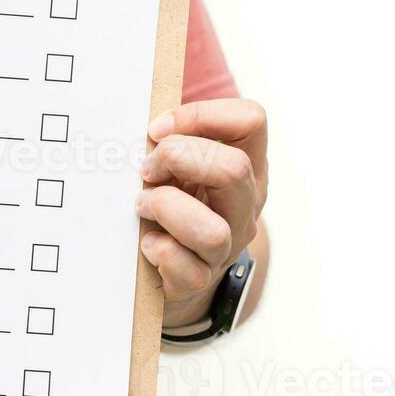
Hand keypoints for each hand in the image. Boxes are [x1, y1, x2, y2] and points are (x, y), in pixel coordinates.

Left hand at [137, 99, 266, 327]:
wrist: (177, 272)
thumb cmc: (174, 205)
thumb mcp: (181, 168)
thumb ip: (172, 142)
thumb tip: (149, 127)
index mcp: (246, 166)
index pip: (251, 120)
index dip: (201, 116)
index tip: (158, 130)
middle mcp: (245, 205)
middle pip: (234, 168)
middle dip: (177, 159)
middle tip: (147, 170)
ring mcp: (227, 246)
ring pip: (211, 230)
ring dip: (165, 209)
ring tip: (143, 206)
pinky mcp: (199, 279)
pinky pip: (185, 268)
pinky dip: (159, 250)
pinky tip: (147, 242)